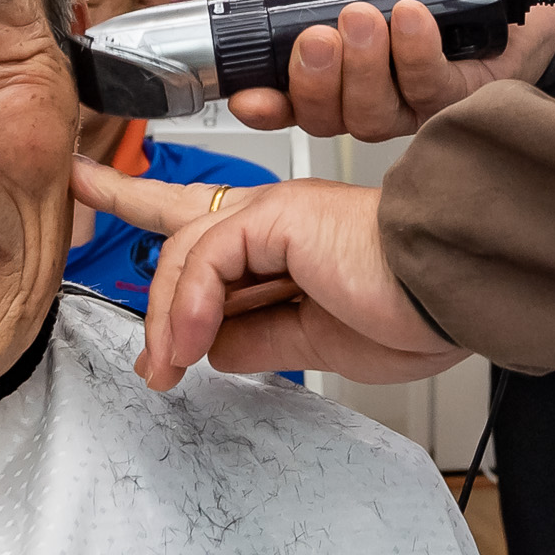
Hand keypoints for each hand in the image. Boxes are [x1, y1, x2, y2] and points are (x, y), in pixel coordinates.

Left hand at [72, 158, 463, 390]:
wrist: (457, 292)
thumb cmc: (417, 310)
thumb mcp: (319, 342)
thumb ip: (259, 339)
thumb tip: (211, 348)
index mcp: (291, 243)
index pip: (208, 224)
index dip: (147, 205)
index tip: (98, 186)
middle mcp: (279, 218)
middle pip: (182, 220)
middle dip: (126, 214)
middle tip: (96, 232)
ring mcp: (277, 212)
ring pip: (185, 253)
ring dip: (167, 321)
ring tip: (168, 369)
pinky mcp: (279, 216)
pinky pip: (207, 260)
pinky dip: (190, 306)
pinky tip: (192, 344)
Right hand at [226, 0, 554, 139]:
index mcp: (344, 66)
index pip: (293, 100)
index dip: (267, 104)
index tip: (250, 93)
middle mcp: (373, 94)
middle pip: (324, 115)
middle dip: (313, 78)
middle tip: (318, 37)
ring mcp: (414, 105)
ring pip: (370, 113)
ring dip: (363, 65)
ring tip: (367, 16)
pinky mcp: (457, 103)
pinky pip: (427, 89)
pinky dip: (414, 51)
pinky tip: (412, 18)